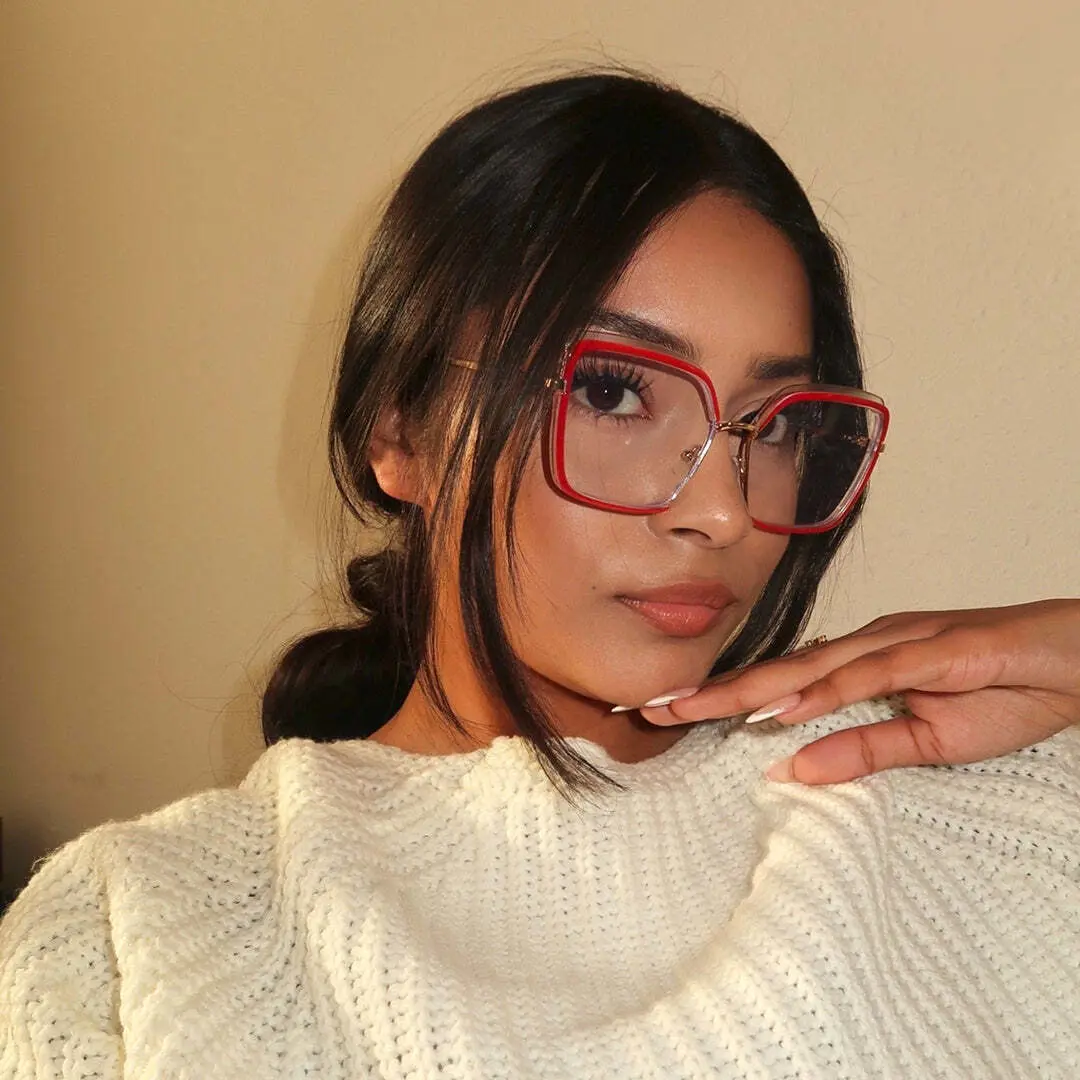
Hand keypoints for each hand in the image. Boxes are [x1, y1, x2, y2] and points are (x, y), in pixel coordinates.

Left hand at [645, 599, 1079, 784]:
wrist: (1072, 664)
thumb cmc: (1002, 694)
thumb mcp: (924, 742)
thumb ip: (861, 752)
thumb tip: (792, 769)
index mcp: (859, 666)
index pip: (779, 687)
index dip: (723, 701)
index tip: (670, 715)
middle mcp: (865, 647)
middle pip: (776, 673)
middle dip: (712, 692)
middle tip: (652, 708)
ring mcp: (896, 643)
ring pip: (809, 667)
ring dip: (750, 688)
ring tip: (695, 707)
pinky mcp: (934, 649)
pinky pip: (872, 671)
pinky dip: (828, 689)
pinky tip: (788, 708)